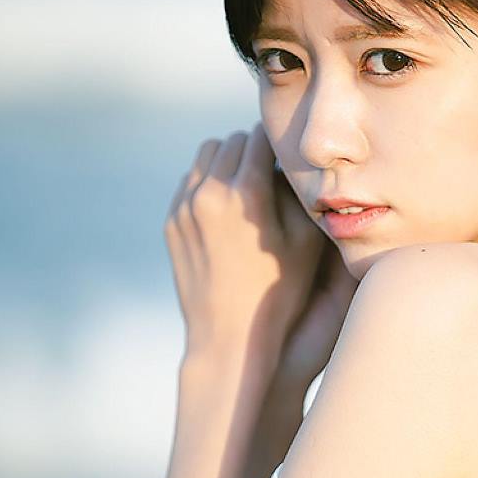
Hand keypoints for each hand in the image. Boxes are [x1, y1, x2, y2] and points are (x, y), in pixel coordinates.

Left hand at [164, 123, 331, 367]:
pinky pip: (190, 182)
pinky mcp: (171, 222)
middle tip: (273, 168)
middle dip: (254, 149)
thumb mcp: (306, 241)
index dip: (280, 143)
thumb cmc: (280, 293)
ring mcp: (184, 207)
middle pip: (232, 142)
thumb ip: (299, 193)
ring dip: (229, 162)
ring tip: (248, 185)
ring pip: (207, 156)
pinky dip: (209, 183)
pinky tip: (228, 207)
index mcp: (246, 194)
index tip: (291, 152)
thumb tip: (292, 163)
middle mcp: (209, 194)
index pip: (261, 139)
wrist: (230, 338)